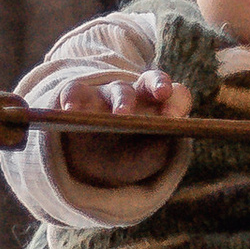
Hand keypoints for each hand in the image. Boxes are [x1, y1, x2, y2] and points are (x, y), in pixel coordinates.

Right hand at [50, 68, 181, 189]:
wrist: (91, 167)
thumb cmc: (127, 158)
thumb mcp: (146, 159)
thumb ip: (156, 150)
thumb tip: (161, 138)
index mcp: (159, 106)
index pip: (177, 94)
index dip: (178, 101)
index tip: (176, 117)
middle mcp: (136, 93)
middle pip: (151, 81)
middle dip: (157, 86)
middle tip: (161, 96)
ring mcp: (106, 93)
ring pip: (118, 90)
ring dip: (121, 101)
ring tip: (119, 116)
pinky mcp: (78, 96)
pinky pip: (76, 91)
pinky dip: (73, 99)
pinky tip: (72, 112)